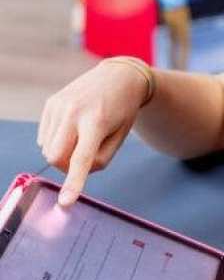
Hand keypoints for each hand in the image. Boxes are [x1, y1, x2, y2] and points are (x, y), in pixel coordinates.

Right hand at [37, 61, 150, 205]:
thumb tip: (75, 172)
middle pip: (55, 158)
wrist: (119, 77)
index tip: (65, 202)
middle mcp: (74, 111)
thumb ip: (101, 158)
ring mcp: (59, 105)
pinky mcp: (50, 103)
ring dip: (63, 152)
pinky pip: (44, 137)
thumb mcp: (121, 136)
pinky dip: (57, 140)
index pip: (82, 158)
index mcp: (97, 121)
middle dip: (66, 167)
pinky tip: (73, 127)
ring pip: (47, 149)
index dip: (73, 183)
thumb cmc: (122, 111)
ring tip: (82, 136)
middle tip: (84, 158)